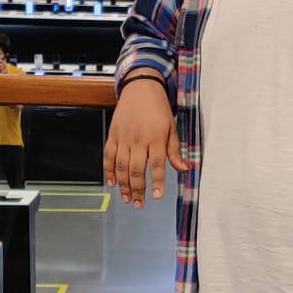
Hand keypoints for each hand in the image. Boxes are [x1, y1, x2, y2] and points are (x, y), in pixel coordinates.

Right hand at [104, 78, 186, 207]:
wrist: (140, 88)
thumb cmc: (158, 108)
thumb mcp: (172, 127)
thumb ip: (175, 150)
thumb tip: (184, 169)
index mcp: (155, 138)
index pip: (157, 165)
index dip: (157, 182)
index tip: (158, 196)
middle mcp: (138, 139)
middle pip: (136, 170)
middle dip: (138, 189)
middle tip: (139, 204)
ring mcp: (123, 138)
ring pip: (121, 166)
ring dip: (123, 185)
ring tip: (127, 199)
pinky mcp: (113, 135)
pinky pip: (108, 156)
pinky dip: (109, 171)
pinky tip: (112, 183)